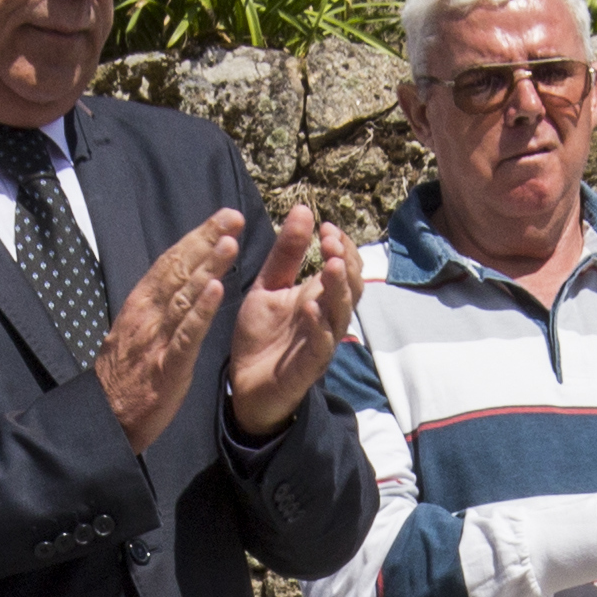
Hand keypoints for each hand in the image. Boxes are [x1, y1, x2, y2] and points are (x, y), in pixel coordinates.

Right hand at [99, 209, 249, 451]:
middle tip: (232, 216)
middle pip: (178, 270)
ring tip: (229, 243)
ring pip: (184, 296)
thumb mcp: (135, 332)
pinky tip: (217, 291)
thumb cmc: (124, 376)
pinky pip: (187, 334)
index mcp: (140, 304)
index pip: (170, 262)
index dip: (197, 238)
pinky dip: (202, 311)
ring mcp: (156, 339)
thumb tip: (176, 281)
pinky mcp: (167, 365)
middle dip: (207, 241)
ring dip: (207, 268)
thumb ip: (155, 307)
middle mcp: (147, 314)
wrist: (104, 418)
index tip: (222, 218)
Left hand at [217, 205, 362, 437]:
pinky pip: (321, 345)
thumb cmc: (262, 336)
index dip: (342, 247)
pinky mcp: (308, 366)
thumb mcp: (268, 285)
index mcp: (319, 297)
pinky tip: (310, 306)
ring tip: (331, 265)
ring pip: (341, 314)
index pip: (345, 268)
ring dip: (338, 289)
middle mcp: (327, 318)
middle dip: (346, 263)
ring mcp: (321, 342)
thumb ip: (286, 252)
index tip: (326, 226)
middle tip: (332, 241)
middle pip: (351, 288)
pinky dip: (319, 326)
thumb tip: (304, 210)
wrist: (244, 385)